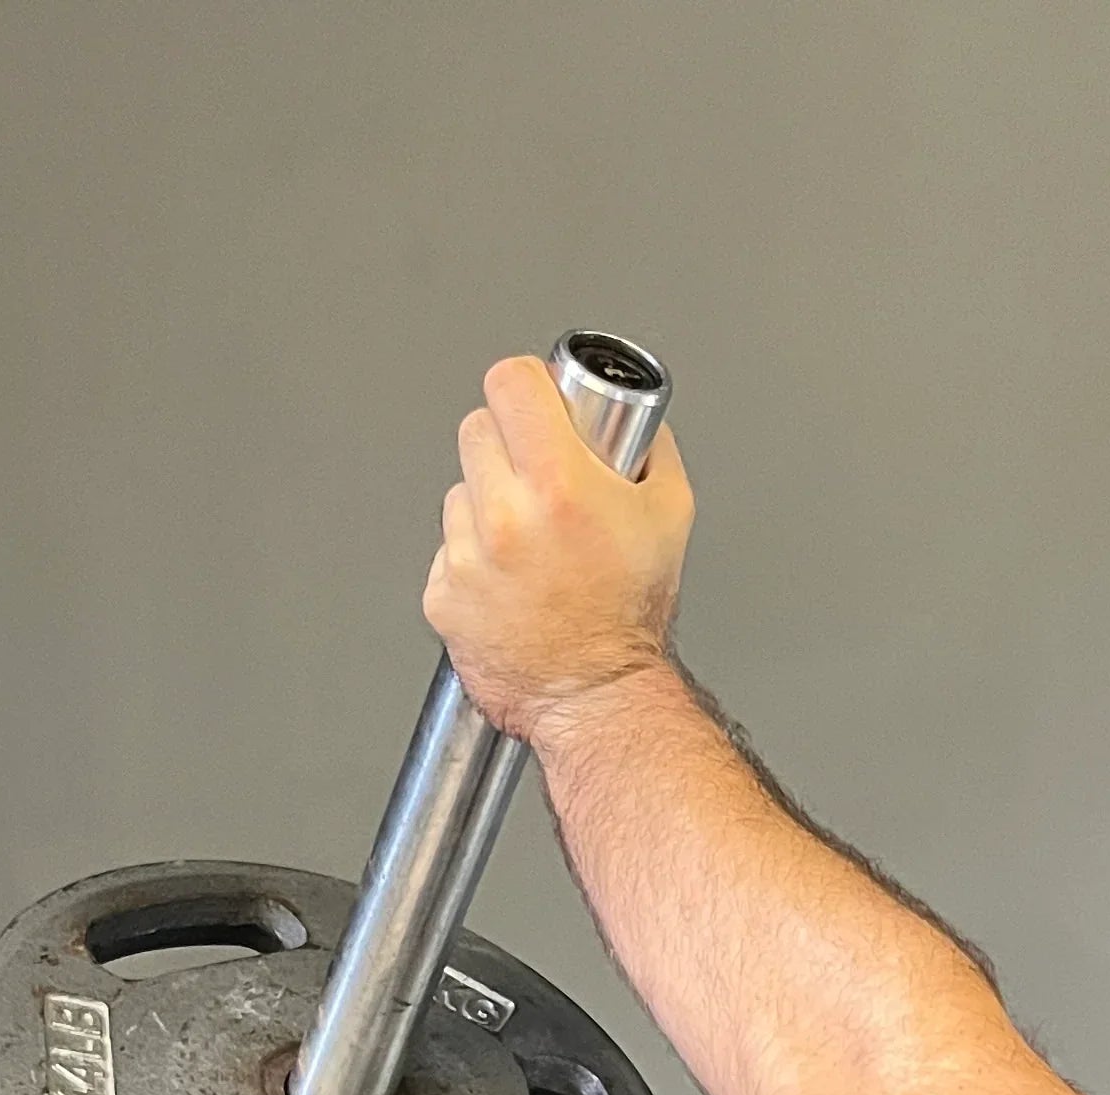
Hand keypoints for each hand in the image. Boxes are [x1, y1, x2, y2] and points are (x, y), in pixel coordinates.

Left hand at [424, 356, 694, 744]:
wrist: (596, 697)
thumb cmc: (630, 618)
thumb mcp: (668, 513)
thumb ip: (648, 448)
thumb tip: (627, 420)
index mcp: (559, 486)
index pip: (509, 382)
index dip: (526, 385)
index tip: (536, 401)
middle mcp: (505, 518)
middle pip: (477, 427)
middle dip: (508, 444)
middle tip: (537, 477)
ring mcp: (465, 558)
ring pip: (460, 490)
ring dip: (488, 504)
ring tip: (529, 545)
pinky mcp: (441, 594)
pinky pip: (447, 548)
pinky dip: (473, 557)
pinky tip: (510, 581)